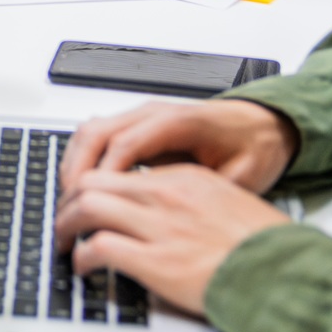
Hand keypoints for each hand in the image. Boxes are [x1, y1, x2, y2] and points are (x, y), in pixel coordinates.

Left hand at [55, 164, 291, 314]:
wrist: (287, 274)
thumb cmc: (265, 247)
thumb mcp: (229, 204)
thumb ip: (195, 199)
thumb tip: (170, 210)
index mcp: (185, 178)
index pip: (121, 167)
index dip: (96, 184)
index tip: (88, 199)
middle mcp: (167, 195)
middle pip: (94, 180)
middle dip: (70, 199)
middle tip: (64, 217)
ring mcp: (159, 226)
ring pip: (87, 206)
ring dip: (66, 223)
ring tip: (63, 239)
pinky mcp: (155, 260)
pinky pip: (99, 247)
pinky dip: (81, 256)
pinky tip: (82, 266)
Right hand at [59, 99, 299, 198]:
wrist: (261, 126)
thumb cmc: (253, 148)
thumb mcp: (241, 177)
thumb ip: (206, 193)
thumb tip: (177, 218)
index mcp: (179, 122)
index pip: (127, 142)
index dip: (105, 174)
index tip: (92, 202)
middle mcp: (154, 114)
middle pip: (97, 132)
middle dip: (77, 171)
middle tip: (71, 208)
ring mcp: (141, 117)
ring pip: (89, 131)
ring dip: (74, 165)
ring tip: (71, 202)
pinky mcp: (136, 127)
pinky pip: (96, 136)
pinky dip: (82, 160)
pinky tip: (81, 187)